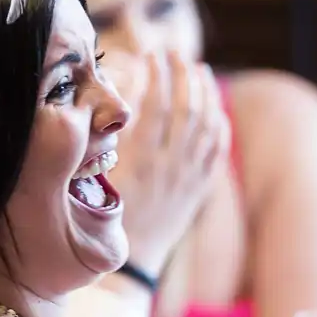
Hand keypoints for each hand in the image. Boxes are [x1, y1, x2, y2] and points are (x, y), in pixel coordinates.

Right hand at [108, 50, 228, 273]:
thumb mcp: (97, 178)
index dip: (158, 76)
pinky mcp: (200, 189)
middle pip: (186, 109)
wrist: (131, 263)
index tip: (152, 55)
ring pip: (207, 126)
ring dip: (204, 93)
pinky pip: (217, 150)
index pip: (156, 107)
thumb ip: (105, 141)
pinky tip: (214, 106)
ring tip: (198, 69)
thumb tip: (108, 101)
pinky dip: (219, 123)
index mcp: (142, 162)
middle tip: (177, 53)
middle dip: (183, 75)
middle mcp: (171, 168)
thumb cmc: (102, 219)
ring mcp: (190, 179)